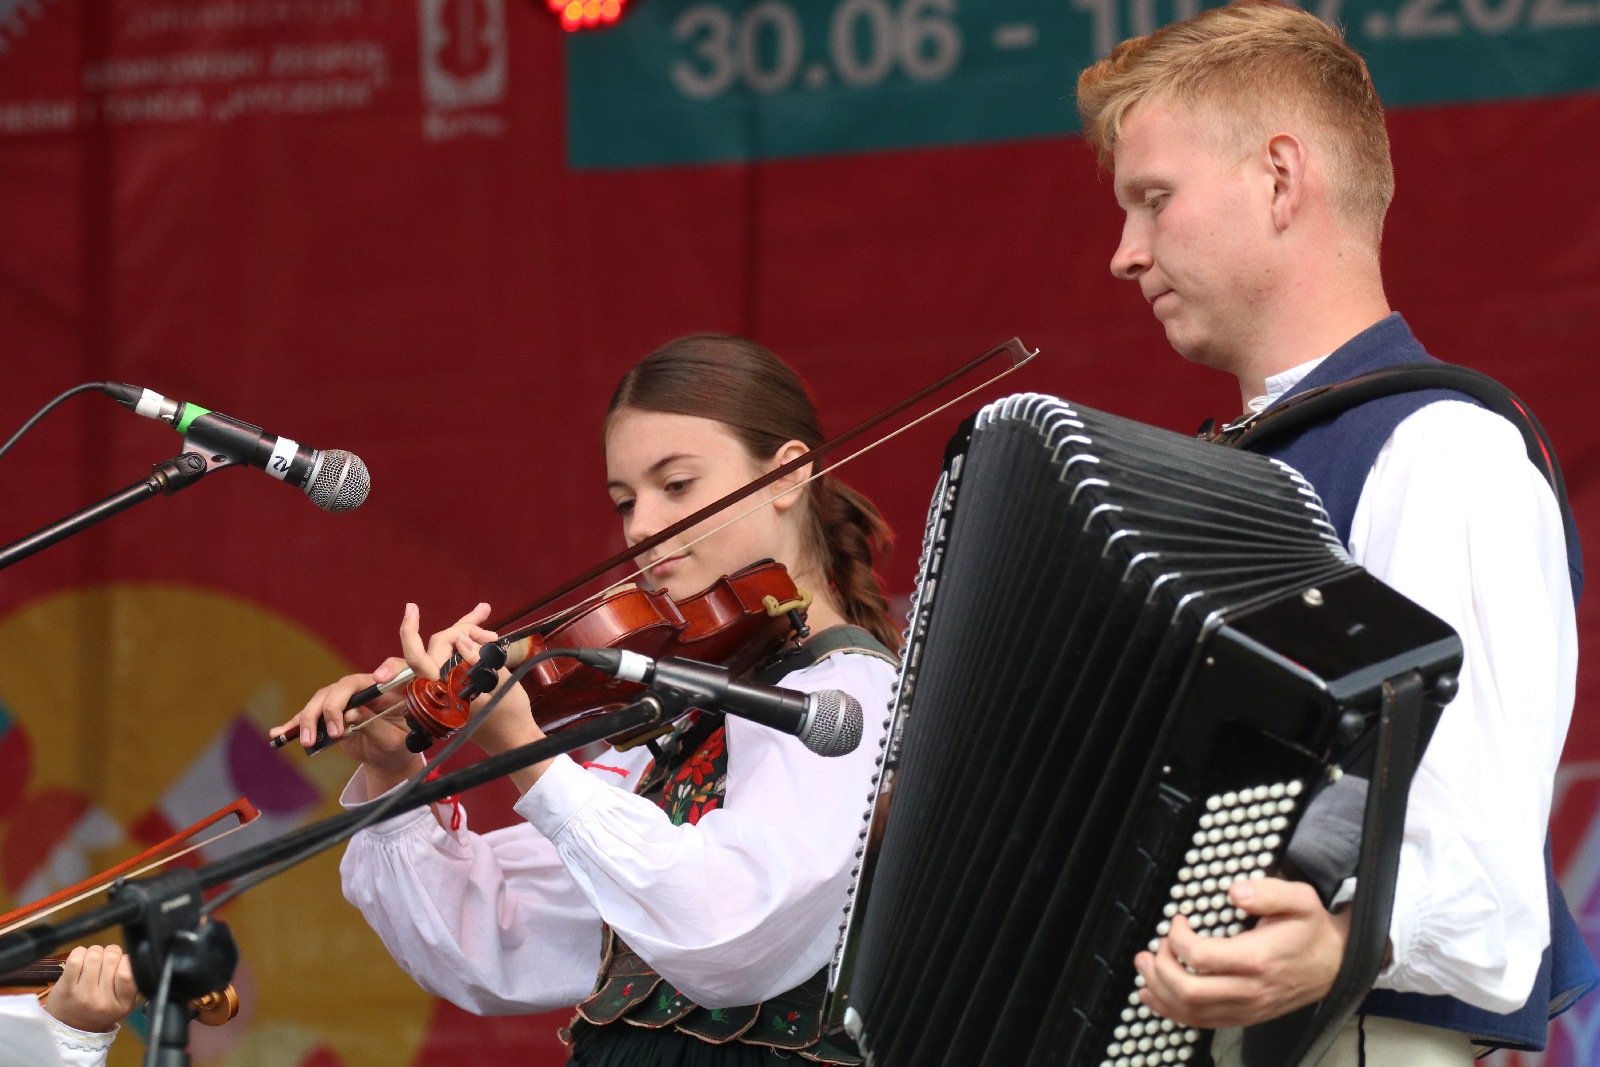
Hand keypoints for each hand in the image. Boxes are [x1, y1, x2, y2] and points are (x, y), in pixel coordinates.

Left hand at [42, 944, 138, 1032]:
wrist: (70, 1027)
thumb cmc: (100, 1011)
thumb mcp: (124, 1005)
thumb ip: (132, 984)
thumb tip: (132, 957)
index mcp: (122, 1004)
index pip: (128, 972)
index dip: (126, 960)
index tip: (121, 963)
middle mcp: (102, 1000)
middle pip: (112, 958)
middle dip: (111, 953)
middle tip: (107, 960)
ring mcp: (83, 993)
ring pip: (94, 954)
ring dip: (95, 952)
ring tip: (94, 960)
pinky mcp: (66, 987)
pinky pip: (76, 958)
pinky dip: (80, 952)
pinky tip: (82, 959)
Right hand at [269, 655, 417, 774]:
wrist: (388, 756)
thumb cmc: (398, 745)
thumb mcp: (394, 742)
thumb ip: (377, 726)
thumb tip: (354, 712)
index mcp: (393, 689)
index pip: (394, 667)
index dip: (388, 669)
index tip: (381, 678)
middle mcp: (368, 687)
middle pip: (345, 685)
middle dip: (334, 707)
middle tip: (336, 732)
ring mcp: (347, 698)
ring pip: (323, 698)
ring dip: (311, 719)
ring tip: (308, 741)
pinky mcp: (331, 712)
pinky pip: (311, 714)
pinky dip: (294, 724)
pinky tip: (277, 733)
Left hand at [397, 603, 543, 757]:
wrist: (512, 739)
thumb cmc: (509, 713)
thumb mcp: (500, 682)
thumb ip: (477, 658)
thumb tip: (461, 639)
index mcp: (443, 690)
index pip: (417, 657)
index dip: (409, 631)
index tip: (411, 608)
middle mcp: (438, 688)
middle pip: (440, 645)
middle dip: (465, 632)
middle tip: (493, 636)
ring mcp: (444, 686)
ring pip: (448, 649)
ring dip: (470, 638)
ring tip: (493, 636)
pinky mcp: (452, 685)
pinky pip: (454, 659)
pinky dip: (469, 646)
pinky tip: (486, 636)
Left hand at [1134, 877, 1350, 1027]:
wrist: (1336, 964)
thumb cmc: (1312, 931)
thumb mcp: (1300, 899)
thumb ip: (1268, 892)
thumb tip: (1235, 892)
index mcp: (1257, 959)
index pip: (1200, 957)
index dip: (1177, 938)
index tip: (1177, 921)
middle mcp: (1249, 990)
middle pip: (1188, 990)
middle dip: (1159, 967)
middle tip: (1154, 946)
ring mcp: (1246, 1008)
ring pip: (1190, 1012)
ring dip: (1159, 990)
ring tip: (1145, 967)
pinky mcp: (1244, 1017)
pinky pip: (1201, 1023)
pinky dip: (1171, 1011)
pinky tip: (1154, 996)